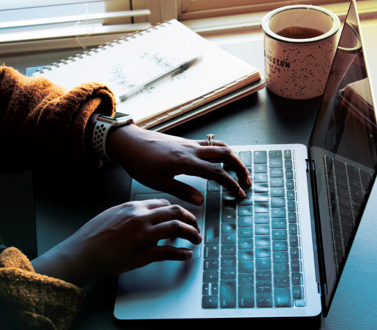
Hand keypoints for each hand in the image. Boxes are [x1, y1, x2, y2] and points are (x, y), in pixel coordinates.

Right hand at [31, 199, 201, 285]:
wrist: (82, 253)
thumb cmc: (93, 235)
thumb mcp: (112, 213)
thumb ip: (131, 211)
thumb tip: (147, 214)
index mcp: (133, 207)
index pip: (164, 203)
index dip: (177, 210)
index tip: (182, 216)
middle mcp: (141, 218)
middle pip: (176, 212)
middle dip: (191, 219)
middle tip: (196, 226)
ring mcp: (143, 236)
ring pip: (177, 228)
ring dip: (192, 234)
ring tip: (196, 239)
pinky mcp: (143, 255)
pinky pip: (170, 252)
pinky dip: (182, 254)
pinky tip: (186, 255)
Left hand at [106, 124, 250, 204]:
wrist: (129, 142)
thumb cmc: (139, 162)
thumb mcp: (158, 182)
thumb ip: (181, 191)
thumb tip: (201, 200)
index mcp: (186, 162)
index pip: (217, 172)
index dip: (231, 184)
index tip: (239, 194)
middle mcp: (192, 150)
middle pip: (226, 154)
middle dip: (240, 168)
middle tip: (246, 182)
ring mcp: (190, 143)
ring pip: (220, 146)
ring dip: (233, 158)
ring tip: (238, 171)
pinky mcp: (186, 142)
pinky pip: (210, 144)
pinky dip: (222, 152)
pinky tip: (220, 161)